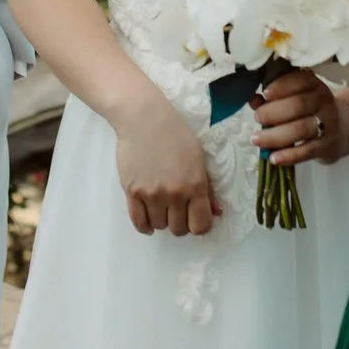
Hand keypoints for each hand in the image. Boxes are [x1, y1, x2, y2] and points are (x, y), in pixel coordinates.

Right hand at [113, 97, 219, 236]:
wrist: (144, 118)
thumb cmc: (175, 134)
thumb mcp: (199, 158)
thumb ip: (207, 189)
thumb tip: (216, 213)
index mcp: (195, 185)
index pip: (200, 225)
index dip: (199, 226)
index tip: (195, 218)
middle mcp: (174, 193)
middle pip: (179, 229)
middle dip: (180, 222)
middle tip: (177, 209)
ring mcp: (152, 194)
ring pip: (159, 226)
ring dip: (162, 219)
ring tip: (161, 205)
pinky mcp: (132, 192)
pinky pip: (139, 222)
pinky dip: (145, 225)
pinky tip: (149, 218)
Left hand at [252, 70, 348, 167]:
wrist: (345, 127)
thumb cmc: (311, 109)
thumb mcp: (297, 97)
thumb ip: (273, 98)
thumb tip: (253, 100)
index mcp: (314, 85)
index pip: (300, 81)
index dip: (281, 86)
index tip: (264, 93)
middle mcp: (323, 102)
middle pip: (298, 105)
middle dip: (273, 112)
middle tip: (257, 117)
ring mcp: (327, 125)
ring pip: (300, 129)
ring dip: (275, 135)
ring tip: (256, 139)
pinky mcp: (327, 146)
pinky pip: (306, 151)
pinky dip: (288, 156)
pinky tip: (273, 158)